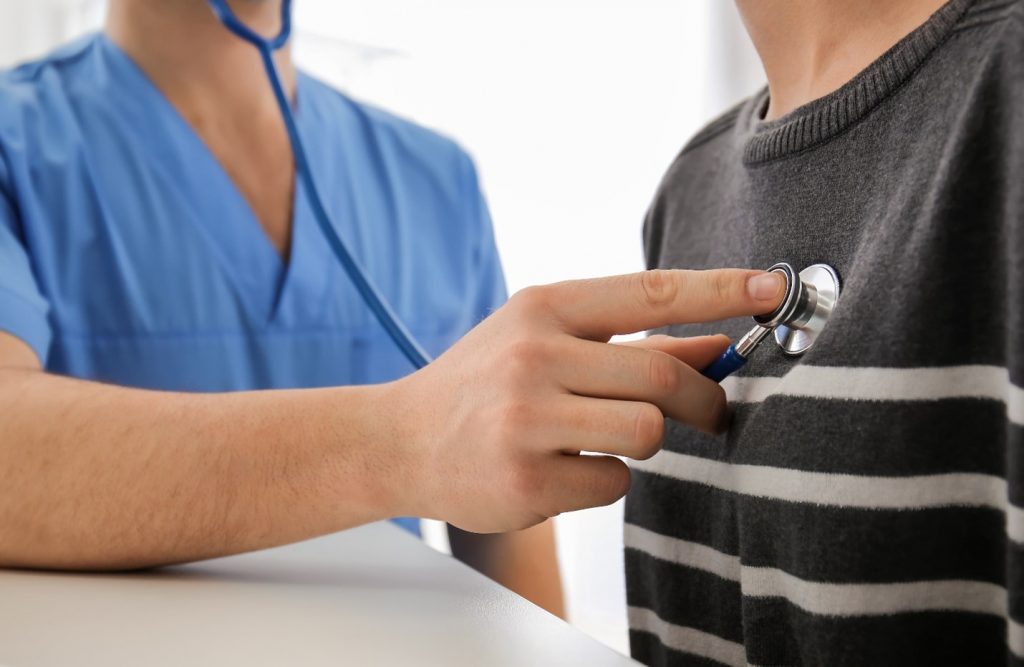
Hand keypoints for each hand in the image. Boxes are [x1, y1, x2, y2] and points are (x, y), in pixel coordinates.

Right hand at [388, 269, 784, 532]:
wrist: (399, 440)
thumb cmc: (485, 383)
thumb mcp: (545, 341)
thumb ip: (628, 340)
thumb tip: (718, 342)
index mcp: (543, 308)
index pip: (650, 292)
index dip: (720, 290)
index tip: (772, 291)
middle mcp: (533, 355)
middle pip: (663, 374)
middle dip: (704, 399)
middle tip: (713, 413)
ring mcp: (525, 420)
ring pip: (646, 432)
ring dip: (646, 441)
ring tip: (608, 440)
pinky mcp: (524, 480)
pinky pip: (612, 483)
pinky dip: (604, 480)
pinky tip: (564, 470)